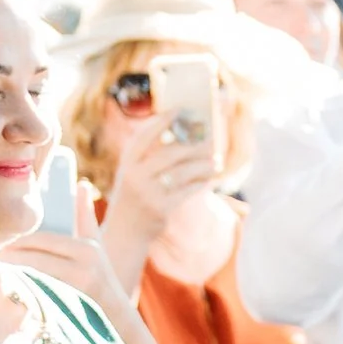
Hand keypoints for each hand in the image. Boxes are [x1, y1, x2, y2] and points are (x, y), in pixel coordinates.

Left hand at [11, 192, 149, 325]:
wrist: (115, 313)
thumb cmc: (99, 272)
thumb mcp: (95, 243)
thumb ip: (85, 214)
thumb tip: (82, 183)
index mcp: (87, 249)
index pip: (46, 239)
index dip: (22, 237)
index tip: (0, 232)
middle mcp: (84, 267)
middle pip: (39, 256)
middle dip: (13, 251)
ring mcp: (77, 287)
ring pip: (38, 274)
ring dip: (14, 267)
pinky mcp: (69, 303)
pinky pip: (41, 290)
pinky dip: (22, 284)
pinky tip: (6, 281)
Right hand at [91, 118, 221, 295]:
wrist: (125, 233)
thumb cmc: (135, 197)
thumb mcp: (135, 174)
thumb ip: (151, 156)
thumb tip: (184, 136)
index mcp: (127, 162)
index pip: (145, 135)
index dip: (162, 120)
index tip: (180, 109)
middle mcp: (135, 175)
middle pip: (171, 153)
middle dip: (194, 145)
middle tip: (212, 141)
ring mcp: (148, 193)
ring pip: (183, 172)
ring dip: (203, 165)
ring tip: (217, 162)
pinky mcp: (161, 209)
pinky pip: (187, 191)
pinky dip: (201, 184)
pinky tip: (210, 179)